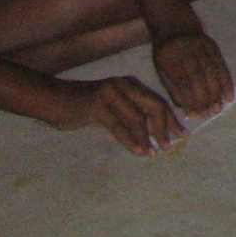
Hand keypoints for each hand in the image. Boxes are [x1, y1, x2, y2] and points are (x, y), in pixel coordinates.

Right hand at [58, 73, 185, 155]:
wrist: (53, 99)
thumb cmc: (83, 105)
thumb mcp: (111, 106)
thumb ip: (129, 113)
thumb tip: (151, 132)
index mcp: (131, 84)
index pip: (158, 101)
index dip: (171, 118)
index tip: (182, 133)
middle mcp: (125, 85)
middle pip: (154, 107)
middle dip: (166, 127)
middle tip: (172, 144)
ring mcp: (111, 94)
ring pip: (137, 118)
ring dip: (149, 138)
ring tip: (156, 152)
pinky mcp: (97, 106)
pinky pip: (119, 126)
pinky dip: (132, 140)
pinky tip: (140, 151)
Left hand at [149, 29, 231, 122]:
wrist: (175, 24)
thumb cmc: (167, 53)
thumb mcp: (161, 69)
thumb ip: (172, 88)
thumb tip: (186, 109)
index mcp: (169, 60)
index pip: (181, 84)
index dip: (188, 100)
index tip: (194, 115)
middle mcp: (186, 53)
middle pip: (197, 79)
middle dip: (205, 98)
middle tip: (209, 114)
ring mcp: (201, 48)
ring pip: (211, 73)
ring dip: (217, 93)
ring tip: (219, 108)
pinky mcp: (213, 46)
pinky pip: (222, 65)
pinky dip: (227, 81)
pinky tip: (229, 95)